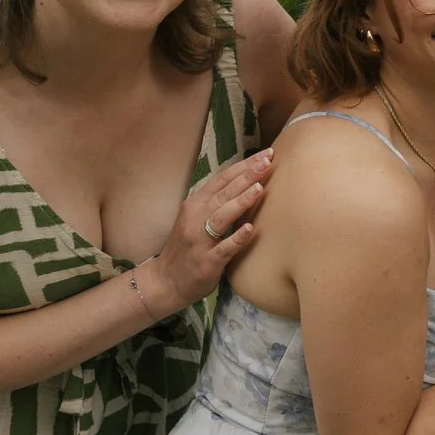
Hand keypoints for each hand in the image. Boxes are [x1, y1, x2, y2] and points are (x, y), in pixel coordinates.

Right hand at [153, 150, 276, 305]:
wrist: (166, 280)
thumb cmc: (190, 246)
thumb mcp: (199, 218)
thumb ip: (218, 201)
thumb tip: (248, 180)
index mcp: (195, 204)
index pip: (222, 179)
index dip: (244, 166)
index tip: (267, 153)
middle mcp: (195, 218)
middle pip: (224, 193)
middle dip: (247, 176)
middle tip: (268, 161)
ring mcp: (200, 240)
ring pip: (221, 216)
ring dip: (241, 201)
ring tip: (260, 188)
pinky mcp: (206, 261)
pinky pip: (223, 248)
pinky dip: (236, 238)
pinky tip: (250, 229)